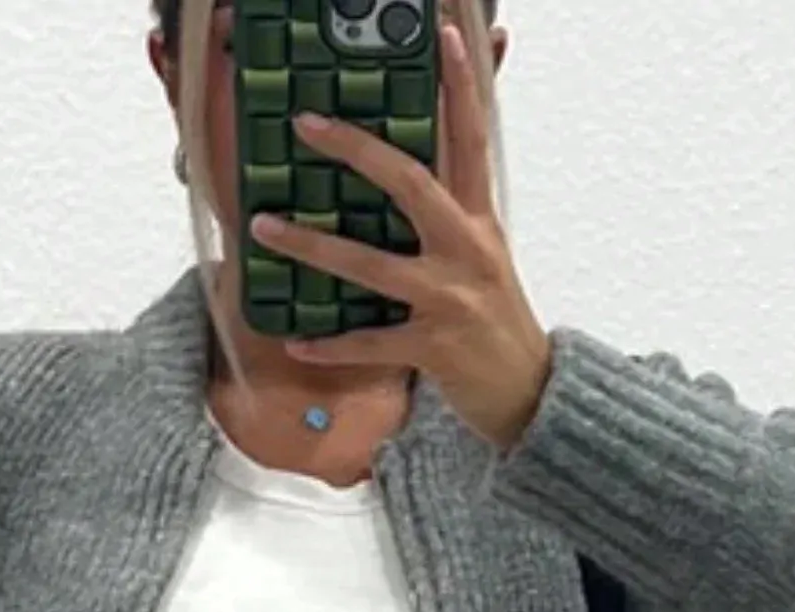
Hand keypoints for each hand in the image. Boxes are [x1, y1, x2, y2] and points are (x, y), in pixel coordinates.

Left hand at [248, 23, 552, 453]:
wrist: (529, 392)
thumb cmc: (496, 323)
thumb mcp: (485, 258)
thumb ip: (452, 216)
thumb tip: (408, 179)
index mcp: (480, 221)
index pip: (473, 138)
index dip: (461, 85)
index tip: (445, 35)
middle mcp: (466, 251)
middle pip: (410, 184)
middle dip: (355, 151)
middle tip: (307, 124)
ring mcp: (448, 299)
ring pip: (370, 264)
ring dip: (312, 244)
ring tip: (265, 228)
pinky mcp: (432, 348)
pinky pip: (368, 343)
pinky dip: (330, 346)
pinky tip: (297, 342)